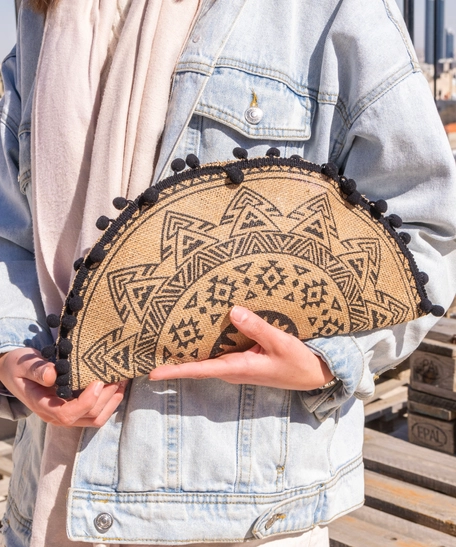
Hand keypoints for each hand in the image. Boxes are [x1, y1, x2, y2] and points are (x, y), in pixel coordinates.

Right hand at [0, 348, 126, 426]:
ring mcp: (68, 414)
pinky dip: (111, 400)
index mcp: (43, 406)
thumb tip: (52, 374)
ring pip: (97, 418)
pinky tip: (118, 384)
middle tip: (116, 376)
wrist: (15, 371)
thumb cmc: (19, 366)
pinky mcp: (77, 408)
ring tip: (122, 379)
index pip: (67, 414)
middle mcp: (57, 415)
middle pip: (88, 416)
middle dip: (106, 397)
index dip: (86, 401)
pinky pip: (98, 412)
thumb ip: (36, 369)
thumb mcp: (23, 364)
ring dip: (112, 400)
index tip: (97, 381)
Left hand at [149, 306, 333, 389]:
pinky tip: (200, 335)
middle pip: (198, 367)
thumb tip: (232, 311)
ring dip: (188, 355)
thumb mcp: (280, 343)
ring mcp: (238, 367)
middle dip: (175, 362)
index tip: (153, 373)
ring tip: (167, 341)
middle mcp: (233, 371)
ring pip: (207, 361)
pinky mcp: (244, 361)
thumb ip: (257, 328)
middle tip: (151, 352)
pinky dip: (205, 347)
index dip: (176, 370)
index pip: (201, 371)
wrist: (314, 375)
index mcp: (239, 369)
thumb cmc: (298, 362)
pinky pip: (219, 355)